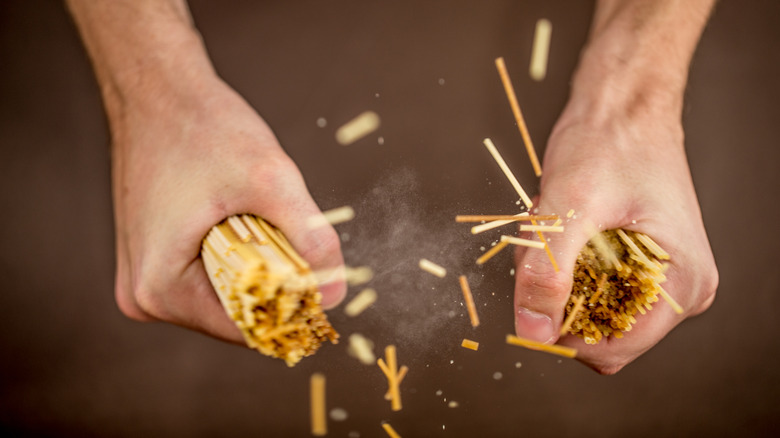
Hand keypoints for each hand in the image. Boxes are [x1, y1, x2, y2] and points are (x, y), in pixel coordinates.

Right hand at [110, 74, 346, 343]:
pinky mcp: (155, 259)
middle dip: (274, 283)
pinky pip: (210, 274)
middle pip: (236, 314)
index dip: (292, 308)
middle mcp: (144, 296)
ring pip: (226, 293)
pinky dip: (238, 256)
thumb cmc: (203, 128)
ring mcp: (144, 278)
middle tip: (289, 234)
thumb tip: (336, 291)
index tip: (321, 280)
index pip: (246, 328)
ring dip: (257, 267)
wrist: (158, 92)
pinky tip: (241, 218)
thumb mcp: (269, 180)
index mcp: (160, 289)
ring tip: (259, 217)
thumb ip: (309, 237)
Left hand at [513, 102, 717, 373]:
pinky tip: (561, 221)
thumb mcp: (571, 206)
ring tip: (555, 220)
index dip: (561, 335)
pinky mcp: (636, 262)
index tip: (528, 297)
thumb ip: (548, 272)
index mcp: (682, 285)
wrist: (622, 105)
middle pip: (595, 329)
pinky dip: (561, 258)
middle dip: (557, 291)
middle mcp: (677, 289)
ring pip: (583, 304)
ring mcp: (657, 277)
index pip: (613, 349)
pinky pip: (585, 282)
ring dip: (554, 270)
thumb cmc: (611, 142)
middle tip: (547, 238)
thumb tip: (532, 331)